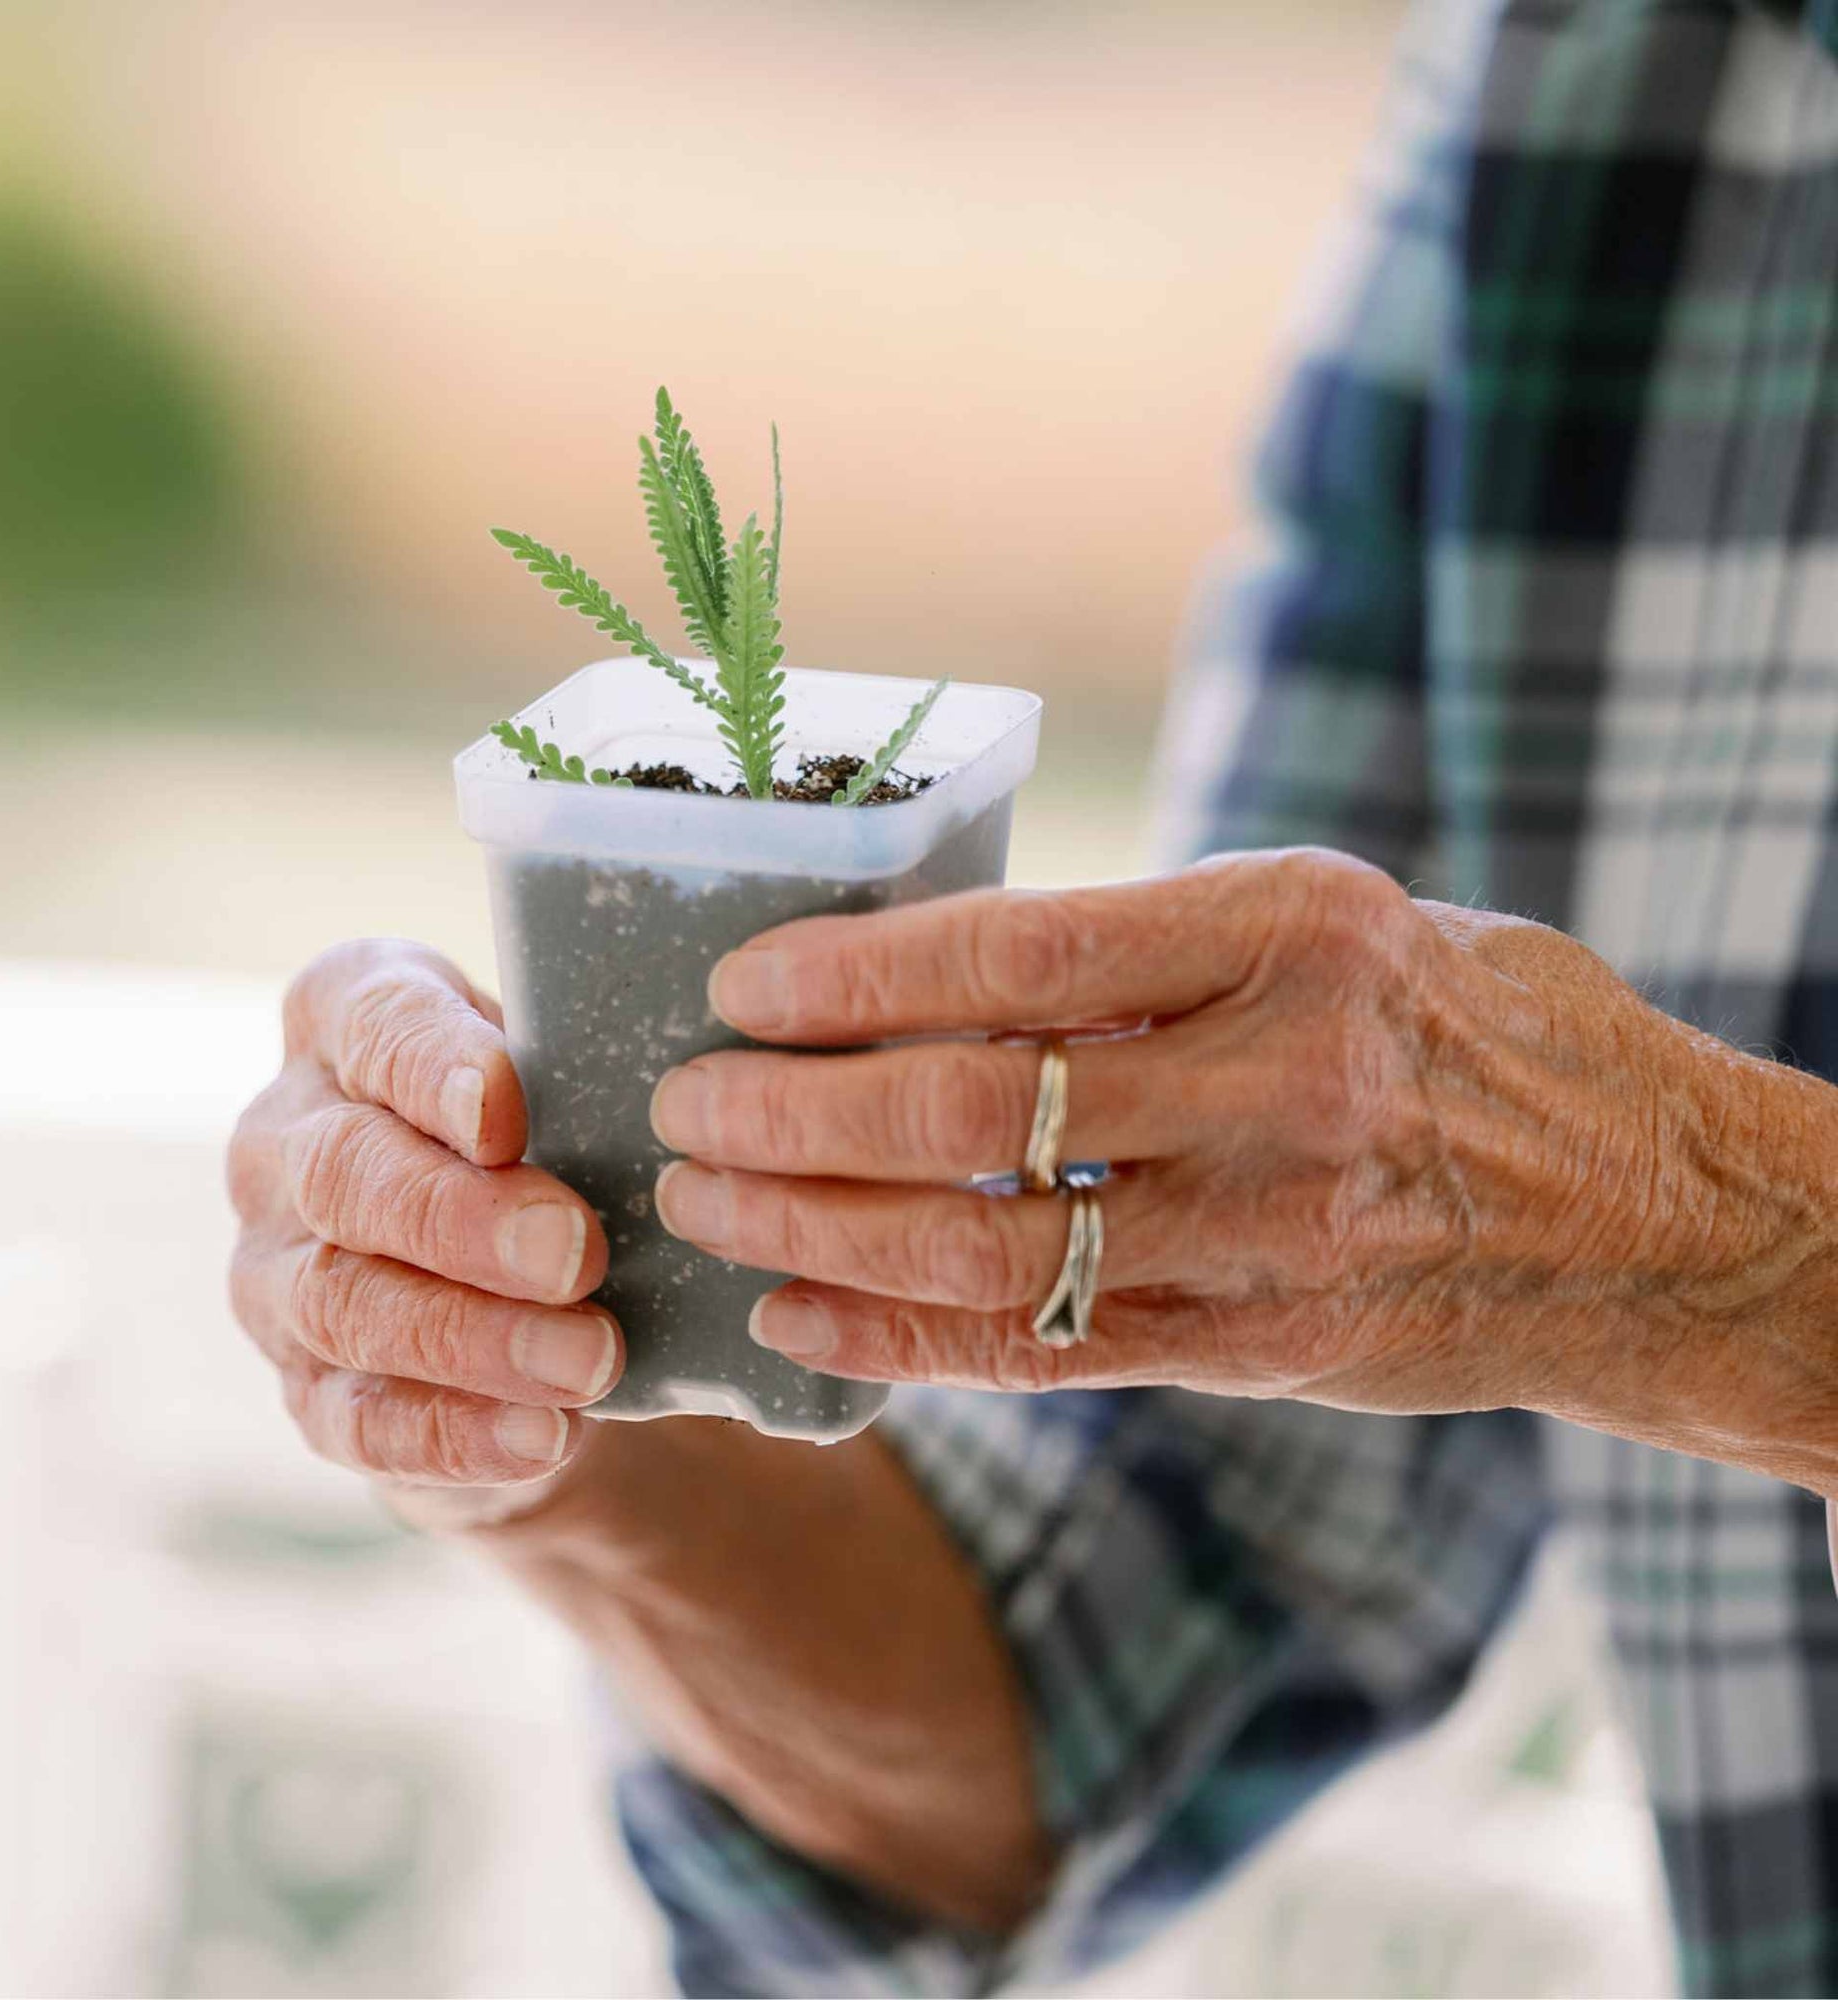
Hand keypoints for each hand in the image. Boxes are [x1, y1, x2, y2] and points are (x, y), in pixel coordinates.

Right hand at [227, 939, 623, 1525]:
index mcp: (343, 1023)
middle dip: (461, 1216)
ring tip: (590, 1358)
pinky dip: (455, 1433)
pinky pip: (358, 1421)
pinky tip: (544, 1435)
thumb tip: (683, 1085)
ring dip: (472, 1335)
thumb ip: (590, 1068)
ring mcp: (276, 1274)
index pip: (369, 1023)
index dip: (431, 1066)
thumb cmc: (564, 1139)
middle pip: (343, 1172)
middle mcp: (284, 1141)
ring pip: (342, 1302)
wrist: (543, 1295)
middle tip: (574, 1251)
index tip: (506, 1112)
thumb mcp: (573, 1079)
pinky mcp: (305, 1392)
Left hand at [650, 850, 1837, 1485]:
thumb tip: (936, 965)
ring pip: (986, 1247)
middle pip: (974, 1108)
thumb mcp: (1340, 926)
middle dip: (794, 1112)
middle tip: (684, 1106)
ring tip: (706, 1205)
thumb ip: (1156, 949)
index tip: (739, 985)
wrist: (1651, 1212)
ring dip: (814, 1229)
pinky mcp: (1260, 1346)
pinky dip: (899, 1339)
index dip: (854, 975)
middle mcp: (1282, 1082)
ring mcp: (1272, 1233)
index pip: (1020, 948)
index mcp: (1293, 931)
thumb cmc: (1470, 1025)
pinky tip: (796, 1316)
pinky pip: (1043, 1352)